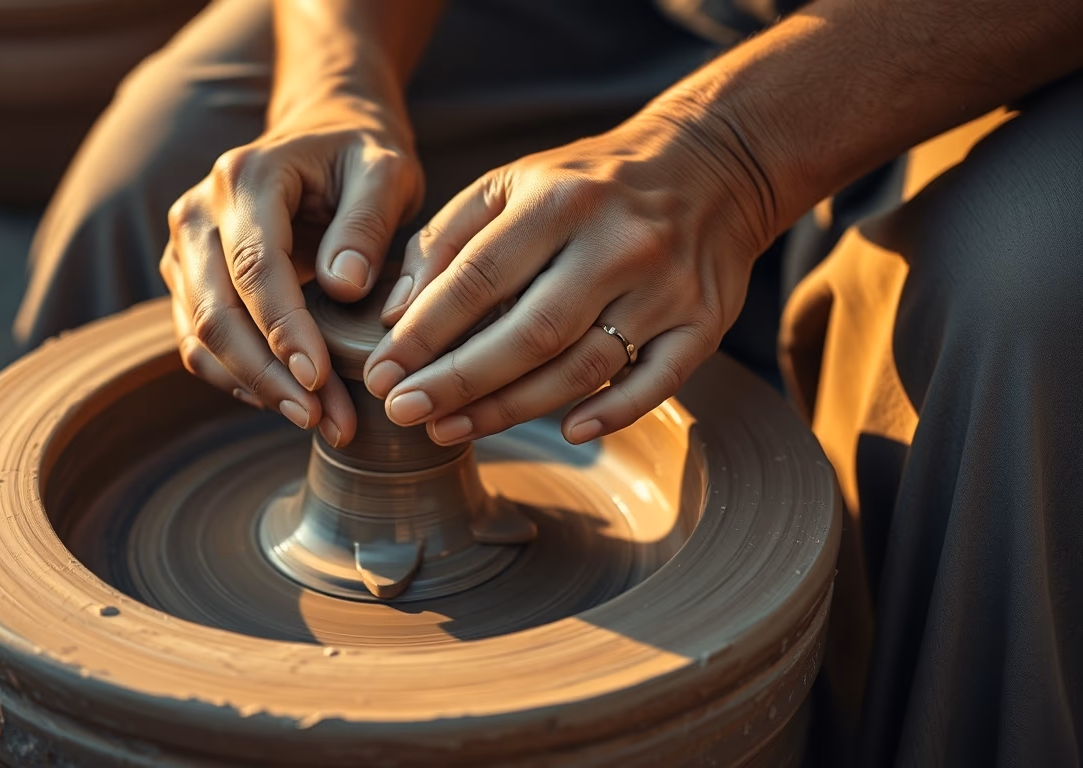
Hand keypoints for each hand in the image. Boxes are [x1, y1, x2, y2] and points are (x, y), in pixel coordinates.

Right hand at [161, 96, 422, 447]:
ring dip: (255, 388)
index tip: (321, 380)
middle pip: (217, 312)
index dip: (285, 331)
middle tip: (326, 420)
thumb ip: (368, 222)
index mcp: (246, 177)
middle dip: (270, 376)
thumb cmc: (361, 158)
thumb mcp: (385, 171)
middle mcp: (199, 212)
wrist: (323, 137)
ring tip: (316, 420)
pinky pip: (197, 343)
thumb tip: (344, 287)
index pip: (255, 268)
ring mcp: (185, 248)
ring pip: (200, 335)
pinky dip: (237, 380)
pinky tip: (284, 402)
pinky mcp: (187, 280)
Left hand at [361, 105, 772, 445]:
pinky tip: (568, 432)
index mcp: (559, 201)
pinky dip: (614, 412)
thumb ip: (448, 241)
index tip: (382, 374)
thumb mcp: (513, 183)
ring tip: (451, 429)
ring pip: (582, 366)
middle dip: (458, 381)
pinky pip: (659, 382)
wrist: (715, 163)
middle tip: (404, 413)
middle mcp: (616, 244)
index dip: (424, 332)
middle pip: (529, 333)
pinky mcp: (703, 323)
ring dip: (511, 409)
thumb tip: (395, 315)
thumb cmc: (590, 184)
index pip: (479, 277)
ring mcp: (665, 288)